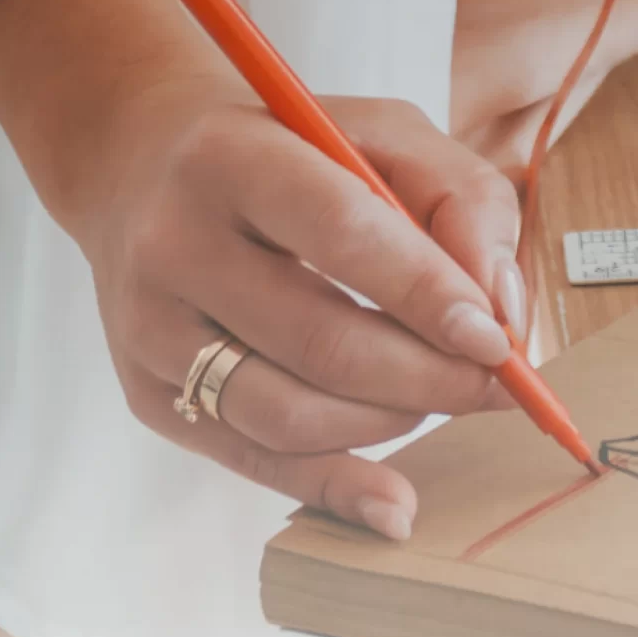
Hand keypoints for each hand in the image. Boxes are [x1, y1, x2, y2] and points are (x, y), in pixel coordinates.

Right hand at [0, 0, 523, 539]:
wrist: (137, 169)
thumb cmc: (288, 149)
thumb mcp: (382, 132)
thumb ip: (461, 199)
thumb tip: (499, 310)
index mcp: (231, 157)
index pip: (341, 233)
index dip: (427, 294)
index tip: (496, 340)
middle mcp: (173, 244)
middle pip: (319, 339)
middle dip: (429, 376)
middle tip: (495, 385)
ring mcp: (149, 328)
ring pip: (288, 413)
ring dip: (391, 421)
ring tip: (442, 398)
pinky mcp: (146, 393)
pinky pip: (253, 458)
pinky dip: (334, 486)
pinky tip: (394, 504)